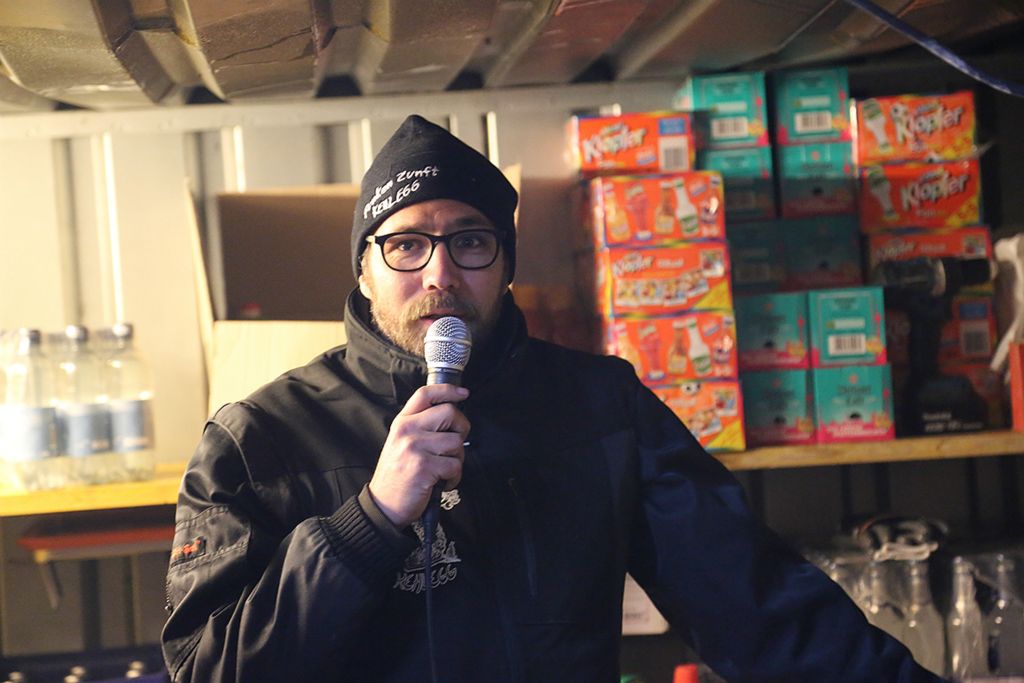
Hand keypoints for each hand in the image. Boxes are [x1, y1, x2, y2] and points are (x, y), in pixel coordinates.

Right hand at [368, 384, 469, 526]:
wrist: (384, 505)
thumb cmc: (397, 474)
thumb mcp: (400, 443)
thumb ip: (420, 426)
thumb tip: (451, 415)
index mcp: (402, 422)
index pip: (425, 394)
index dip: (448, 390)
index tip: (463, 394)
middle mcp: (407, 430)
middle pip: (449, 413)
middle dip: (461, 428)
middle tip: (454, 444)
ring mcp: (415, 448)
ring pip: (456, 442)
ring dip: (457, 458)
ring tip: (444, 468)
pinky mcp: (424, 467)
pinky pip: (455, 465)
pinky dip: (454, 477)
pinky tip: (442, 482)